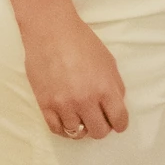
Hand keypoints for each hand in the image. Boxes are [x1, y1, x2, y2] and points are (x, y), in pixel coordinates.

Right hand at [22, 6, 128, 139]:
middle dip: (102, 126)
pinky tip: (67, 120)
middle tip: (97, 117)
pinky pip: (57, 129)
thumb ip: (115, 86)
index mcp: (105, 88)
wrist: (51, 31)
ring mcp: (64, 104)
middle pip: (99, 132)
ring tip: (80, 115)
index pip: (119, 121)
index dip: (119, 123)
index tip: (115, 121)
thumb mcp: (109, 62)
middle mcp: (85, 100)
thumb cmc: (81, 42)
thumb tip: (116, 106)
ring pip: (77, 133)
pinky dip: (64, 129)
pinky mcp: (45, 104)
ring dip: (81, 126)